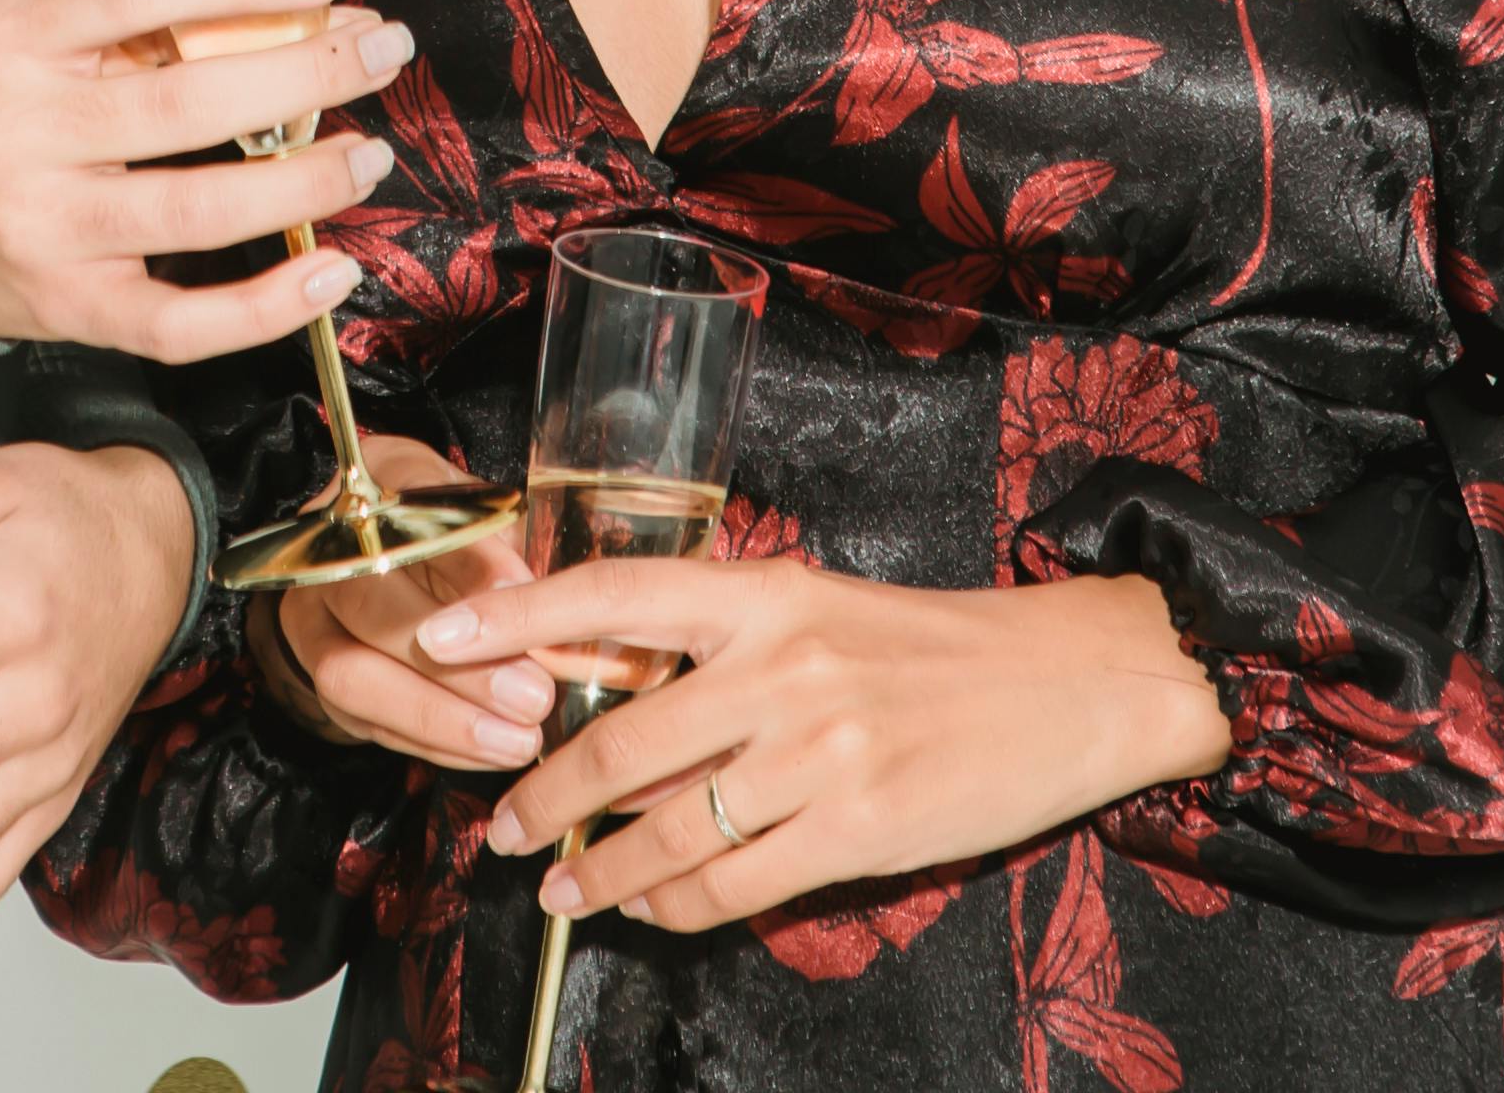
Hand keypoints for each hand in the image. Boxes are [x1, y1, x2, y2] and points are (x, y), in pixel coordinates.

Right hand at [0, 0, 415, 359]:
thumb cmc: (6, 106)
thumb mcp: (40, 31)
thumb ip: (143, 18)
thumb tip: (300, 8)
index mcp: (14, 36)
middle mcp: (19, 131)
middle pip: (187, 102)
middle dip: (308, 74)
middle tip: (383, 50)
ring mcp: (44, 230)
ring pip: (198, 211)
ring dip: (305, 182)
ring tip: (368, 153)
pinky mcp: (70, 309)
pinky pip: (181, 322)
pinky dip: (267, 306)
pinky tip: (330, 271)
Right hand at [252, 438, 552, 773]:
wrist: (386, 557)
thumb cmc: (444, 528)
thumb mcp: (474, 511)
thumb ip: (494, 544)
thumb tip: (530, 595)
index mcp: (362, 504)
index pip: (407, 530)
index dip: (469, 569)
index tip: (527, 598)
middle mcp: (320, 564)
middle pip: (370, 613)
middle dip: (456, 665)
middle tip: (533, 696)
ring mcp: (312, 629)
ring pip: (354, 680)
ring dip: (441, 719)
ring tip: (516, 740)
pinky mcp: (327, 688)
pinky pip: (369, 725)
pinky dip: (434, 745)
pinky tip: (490, 751)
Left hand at [429, 560, 1230, 930]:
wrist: (1068, 684)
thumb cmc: (935, 648)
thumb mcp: (820, 612)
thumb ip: (725, 645)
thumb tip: (615, 693)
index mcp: (765, 593)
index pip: (611, 592)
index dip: (514, 616)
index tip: (436, 639)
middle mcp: (781, 665)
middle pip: (617, 740)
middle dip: (542, 796)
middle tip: (501, 829)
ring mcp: (818, 751)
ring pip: (664, 828)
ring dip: (598, 873)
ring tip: (562, 893)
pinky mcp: (857, 827)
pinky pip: (731, 884)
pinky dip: (675, 906)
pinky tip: (652, 910)